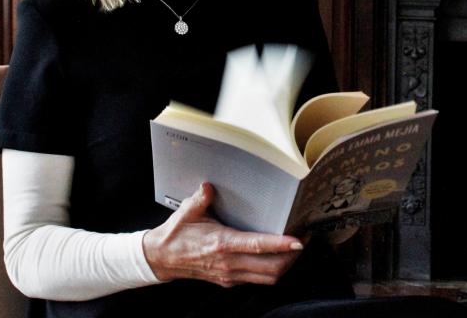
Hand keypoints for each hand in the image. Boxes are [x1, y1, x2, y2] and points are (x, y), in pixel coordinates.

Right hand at [142, 183, 303, 286]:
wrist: (161, 259)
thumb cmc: (177, 234)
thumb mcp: (187, 211)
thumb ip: (201, 198)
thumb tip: (209, 186)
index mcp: (222, 244)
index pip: (258, 246)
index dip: (281, 244)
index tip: (298, 240)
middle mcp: (229, 263)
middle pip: (272, 267)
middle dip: (292, 257)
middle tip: (304, 240)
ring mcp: (230, 275)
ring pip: (268, 278)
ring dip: (285, 265)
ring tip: (295, 250)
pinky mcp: (229, 281)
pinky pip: (258, 280)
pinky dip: (272, 271)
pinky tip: (276, 257)